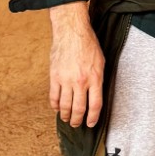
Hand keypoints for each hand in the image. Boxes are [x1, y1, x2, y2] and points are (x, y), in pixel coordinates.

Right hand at [49, 2, 104, 127]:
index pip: (95, 105)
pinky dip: (54, 105)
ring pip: (65, 106)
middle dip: (78, 120)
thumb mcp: (100, 62)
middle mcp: (81, 81)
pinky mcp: (54, 76)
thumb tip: (95, 94)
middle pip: (79, 109)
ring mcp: (66, 80)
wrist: (72, 31)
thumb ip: (98, 79)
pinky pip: (53, 96)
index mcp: (95, 78)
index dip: (93, 118)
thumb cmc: (88, 44)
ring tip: (66, 119)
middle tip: (77, 124)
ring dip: (65, 116)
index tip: (90, 124)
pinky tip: (56, 108)